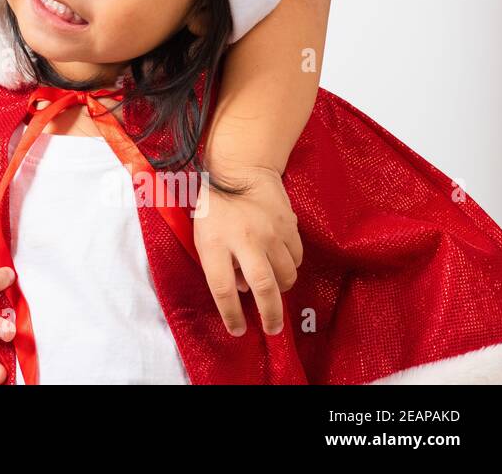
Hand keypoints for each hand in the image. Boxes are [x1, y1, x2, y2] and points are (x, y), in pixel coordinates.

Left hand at [193, 164, 302, 336]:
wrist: (240, 170)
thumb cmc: (216, 208)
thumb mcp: (205, 237)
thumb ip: (220, 266)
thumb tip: (244, 290)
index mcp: (215, 243)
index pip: (222, 289)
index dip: (231, 314)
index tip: (237, 330)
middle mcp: (244, 240)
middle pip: (264, 287)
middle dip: (270, 315)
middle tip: (272, 330)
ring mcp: (270, 232)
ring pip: (286, 275)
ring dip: (281, 286)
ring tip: (273, 285)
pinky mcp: (289, 226)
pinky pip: (296, 258)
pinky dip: (290, 266)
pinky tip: (279, 259)